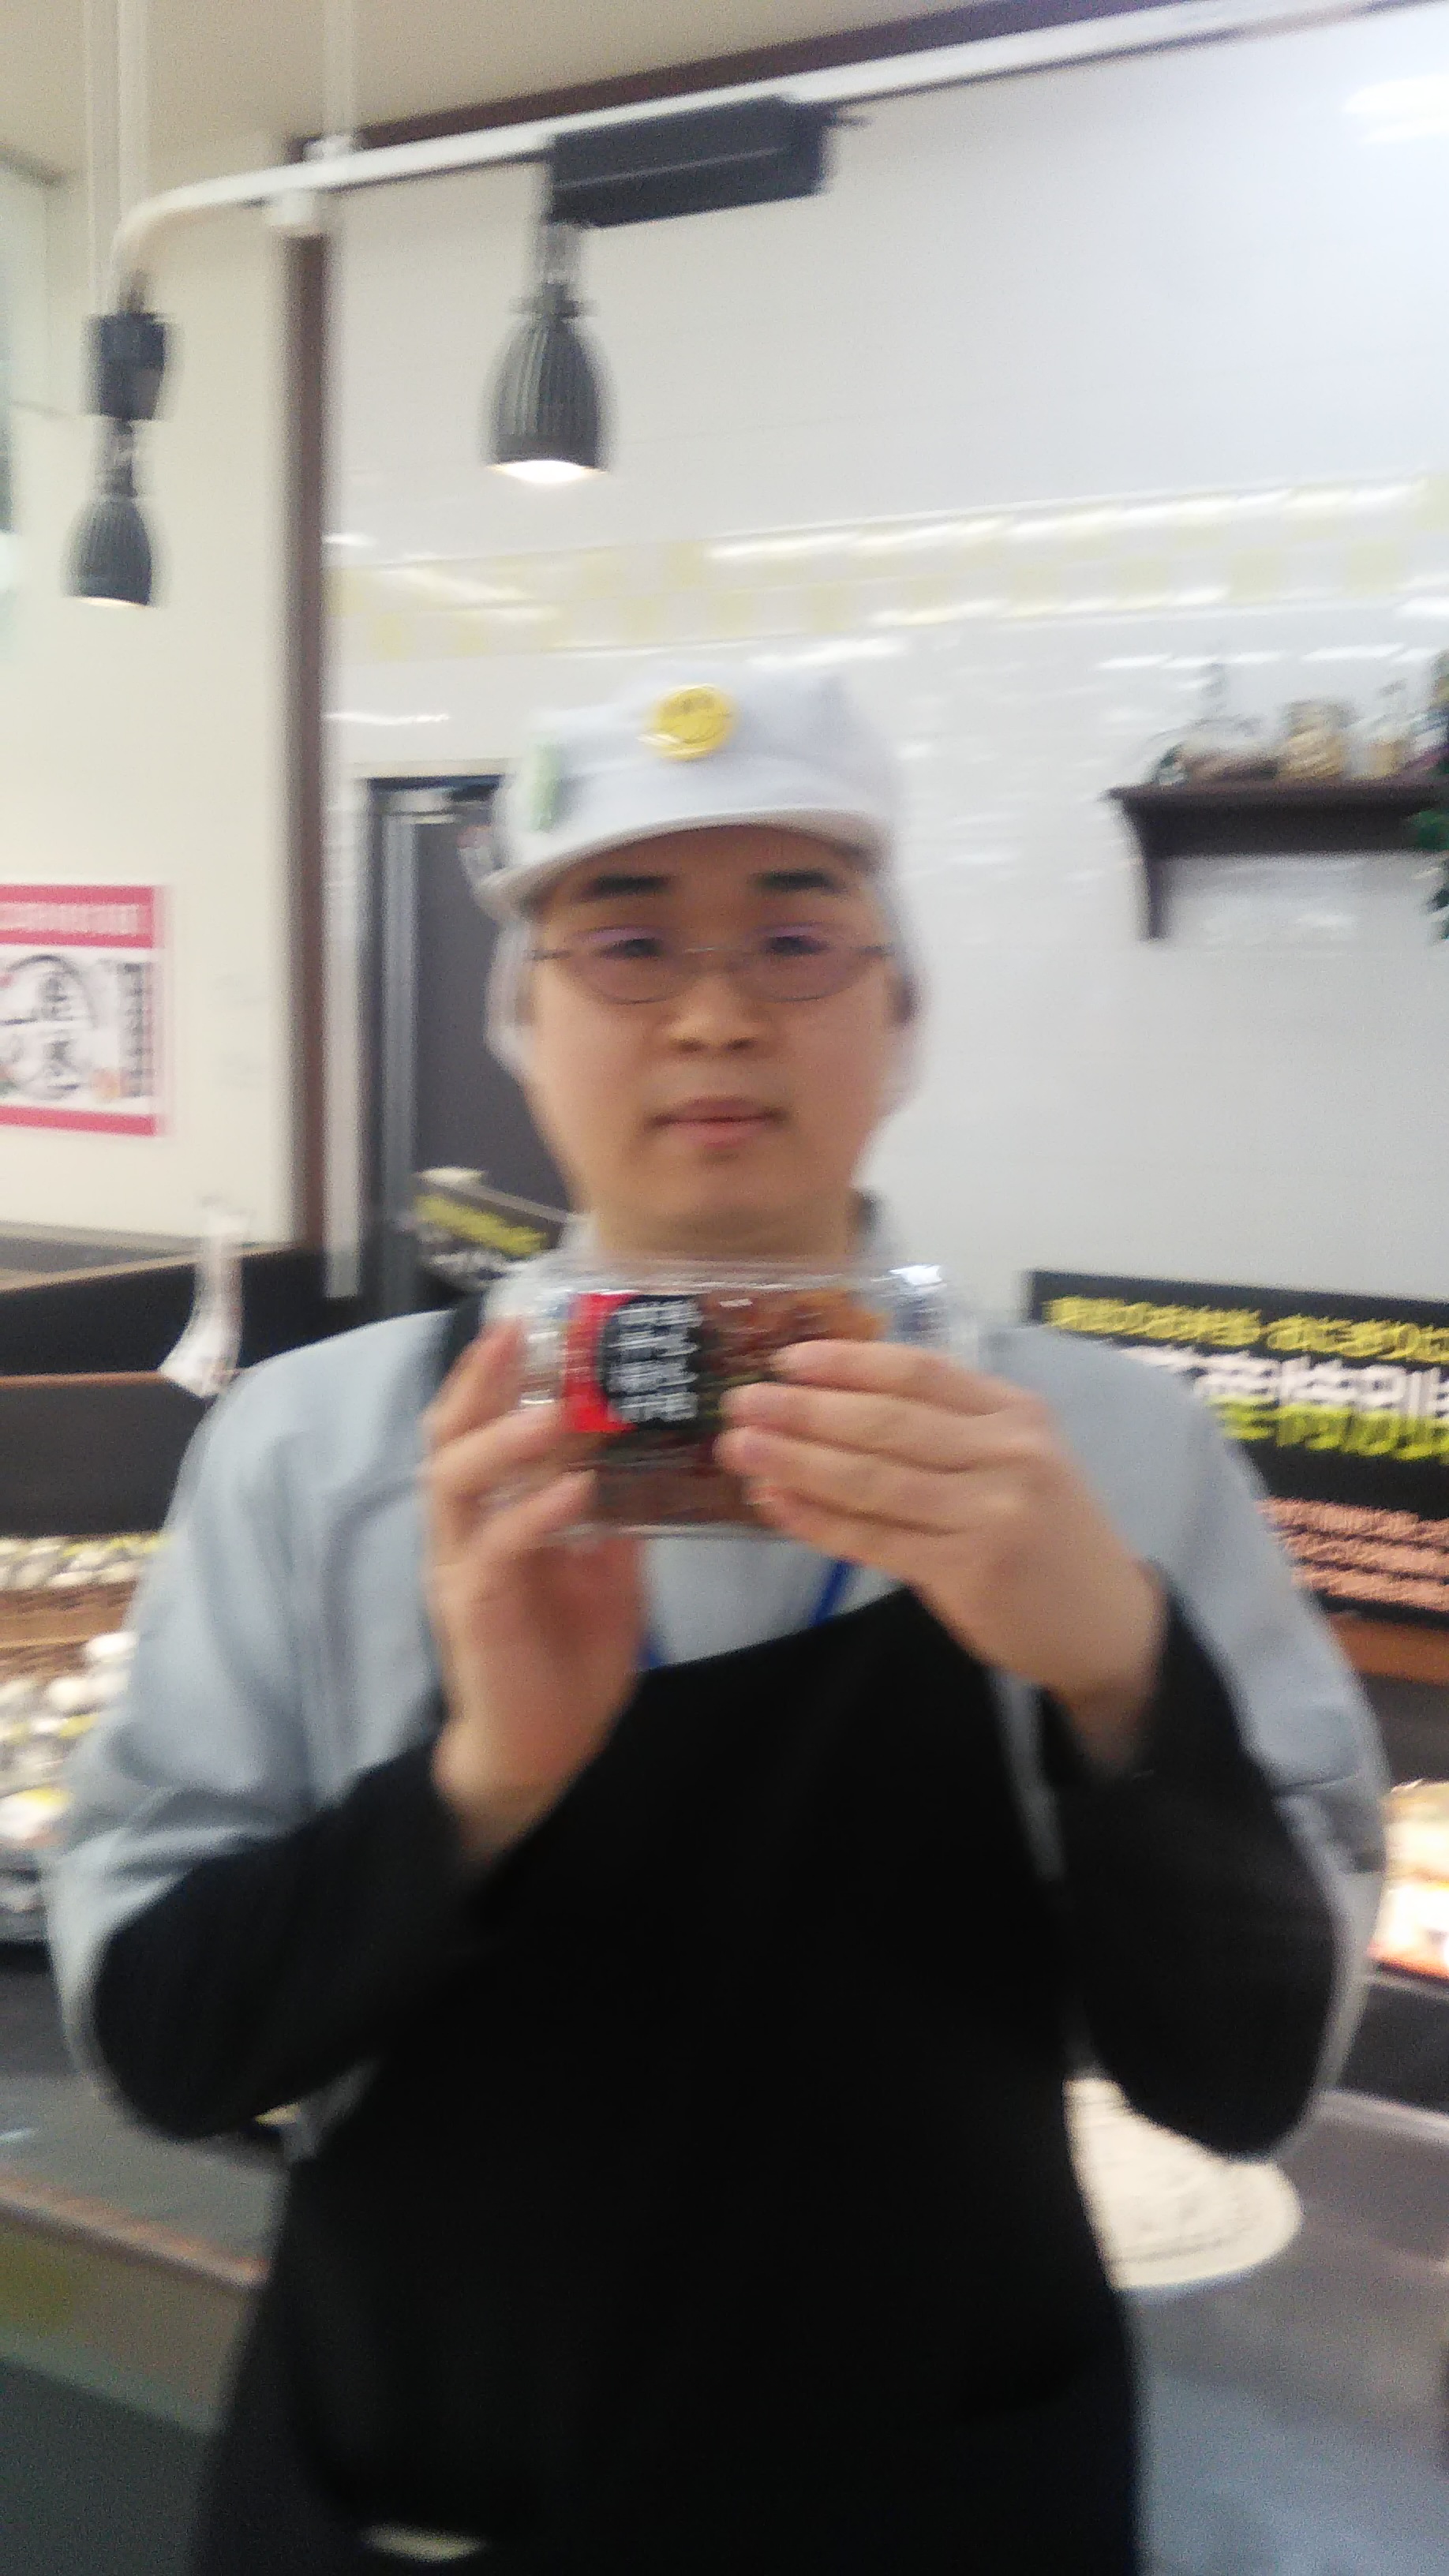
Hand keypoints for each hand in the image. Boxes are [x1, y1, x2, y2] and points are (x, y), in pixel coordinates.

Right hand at [424, 1320, 643, 1862]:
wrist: (540, 1754)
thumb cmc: (568, 1661)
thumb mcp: (609, 1573)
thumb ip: (616, 1516)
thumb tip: (648, 1454)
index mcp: (491, 1513)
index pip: (478, 1424)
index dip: (496, 1372)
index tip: (534, 1318)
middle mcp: (463, 1530)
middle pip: (447, 1436)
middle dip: (479, 1381)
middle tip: (519, 1333)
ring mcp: (460, 1569)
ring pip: (456, 1482)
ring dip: (506, 1439)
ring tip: (557, 1411)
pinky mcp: (473, 1611)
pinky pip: (496, 1549)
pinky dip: (536, 1513)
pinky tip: (577, 1490)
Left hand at [718, 1343, 1164, 1770]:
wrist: (1106, 1623)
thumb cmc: (1048, 1531)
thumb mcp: (1020, 1457)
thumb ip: (950, 1426)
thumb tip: (835, 1399)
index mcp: (1016, 1412)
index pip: (918, 1371)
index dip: (847, 1362)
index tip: (786, 1359)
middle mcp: (1009, 1454)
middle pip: (886, 1422)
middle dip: (803, 1409)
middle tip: (739, 1402)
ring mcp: (991, 1514)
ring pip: (872, 1479)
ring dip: (795, 1461)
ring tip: (739, 1449)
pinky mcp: (969, 1571)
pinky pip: (874, 1539)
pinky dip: (817, 1520)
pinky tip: (775, 1503)